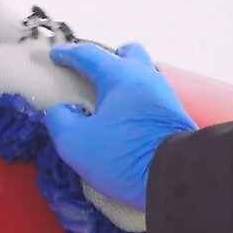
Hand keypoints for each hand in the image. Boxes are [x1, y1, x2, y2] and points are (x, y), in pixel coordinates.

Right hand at [45, 43, 196, 210]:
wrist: (176, 178)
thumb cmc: (122, 154)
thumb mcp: (74, 141)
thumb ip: (59, 119)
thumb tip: (62, 111)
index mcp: (120, 76)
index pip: (89, 54)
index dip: (68, 53)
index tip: (55, 55)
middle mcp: (146, 79)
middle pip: (129, 54)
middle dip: (110, 57)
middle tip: (93, 71)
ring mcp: (165, 96)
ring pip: (143, 76)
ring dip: (123, 82)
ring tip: (106, 99)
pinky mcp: (175, 117)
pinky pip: (150, 97)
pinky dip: (134, 100)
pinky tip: (123, 117)